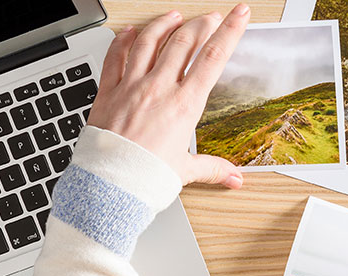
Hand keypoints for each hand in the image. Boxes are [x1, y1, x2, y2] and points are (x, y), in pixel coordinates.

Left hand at [87, 5, 250, 188]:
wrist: (110, 186)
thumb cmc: (145, 178)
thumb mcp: (185, 171)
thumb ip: (212, 169)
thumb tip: (234, 178)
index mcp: (184, 106)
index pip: (213, 58)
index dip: (230, 31)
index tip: (239, 14)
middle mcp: (159, 90)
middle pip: (184, 42)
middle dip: (201, 24)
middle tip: (210, 17)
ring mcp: (132, 87)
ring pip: (150, 41)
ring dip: (165, 24)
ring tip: (175, 16)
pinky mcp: (108, 92)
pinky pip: (116, 57)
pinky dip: (124, 40)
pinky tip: (129, 32)